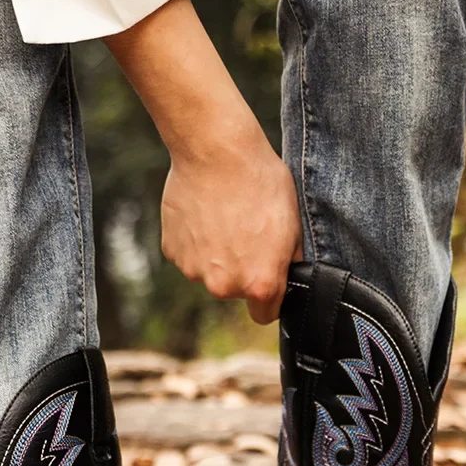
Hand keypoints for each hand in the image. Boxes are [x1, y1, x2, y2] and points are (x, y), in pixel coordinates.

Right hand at [104, 0, 302, 324]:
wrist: (215, 151)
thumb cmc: (259, 181)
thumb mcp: (292, 223)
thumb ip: (288, 262)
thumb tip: (286, 277)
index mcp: (258, 284)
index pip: (264, 314)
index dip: (269, 296)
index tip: (268, 276)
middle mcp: (224, 287)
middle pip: (234, 291)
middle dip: (241, 270)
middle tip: (245, 232)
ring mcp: (194, 271)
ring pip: (209, 272)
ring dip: (216, 254)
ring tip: (224, 218)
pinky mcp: (173, 253)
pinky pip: (189, 255)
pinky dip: (195, 241)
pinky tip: (204, 214)